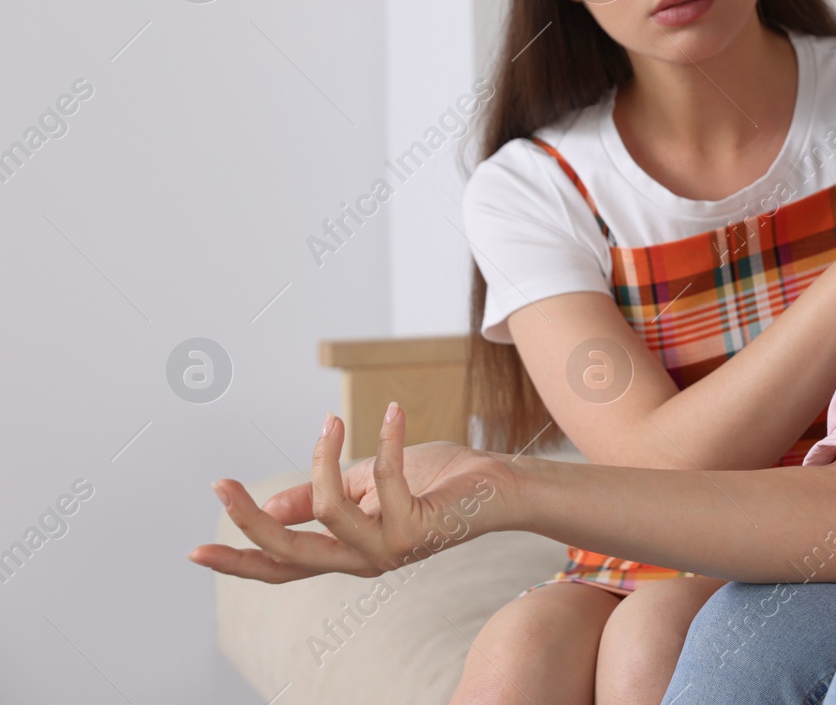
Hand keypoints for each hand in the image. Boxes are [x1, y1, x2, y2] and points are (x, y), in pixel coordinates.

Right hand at [187, 403, 514, 582]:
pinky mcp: (419, 528)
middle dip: (251, 521)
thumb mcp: (367, 484)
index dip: (239, 562)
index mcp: (348, 551)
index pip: (284, 566)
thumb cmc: (435, 480)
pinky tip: (395, 412)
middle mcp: (365, 560)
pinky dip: (387, 439)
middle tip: (221, 485)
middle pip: (291, 553)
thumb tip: (269, 508)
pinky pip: (385, 479)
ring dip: (325, 457)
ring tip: (333, 421)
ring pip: (331, 510)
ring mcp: (392, 549)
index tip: (193, 554)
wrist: (498, 485)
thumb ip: (321, 498)